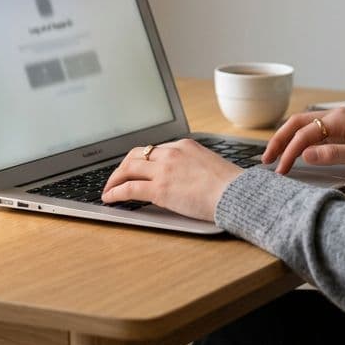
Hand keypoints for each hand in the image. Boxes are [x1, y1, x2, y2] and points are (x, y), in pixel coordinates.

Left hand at [101, 139, 242, 222]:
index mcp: (184, 145)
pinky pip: (129, 189)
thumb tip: (184, 177)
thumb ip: (192, 166)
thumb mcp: (209, 165)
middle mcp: (171, 153)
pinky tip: (110, 198)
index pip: (154, 149)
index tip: (134, 168)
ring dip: (114, 179)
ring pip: (128, 169)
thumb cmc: (230, 185)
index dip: (140, 160)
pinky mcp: (160, 189)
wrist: (236, 194)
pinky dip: (115, 192)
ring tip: (108, 189)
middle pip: (136, 154)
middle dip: (123, 166)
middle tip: (116, 178)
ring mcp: (164, 170)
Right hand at [263, 108, 344, 176]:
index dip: (290, 151)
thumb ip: (333, 154)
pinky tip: (292, 151)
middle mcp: (335, 117)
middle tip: (266, 159)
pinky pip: (313, 133)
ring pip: (303, 127)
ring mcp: (337, 123)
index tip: (281, 170)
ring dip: (287, 140)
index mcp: (339, 119)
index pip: (305, 133)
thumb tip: (304, 154)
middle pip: (298, 124)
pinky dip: (298, 141)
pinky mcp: (340, 132)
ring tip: (274, 156)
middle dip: (280, 140)